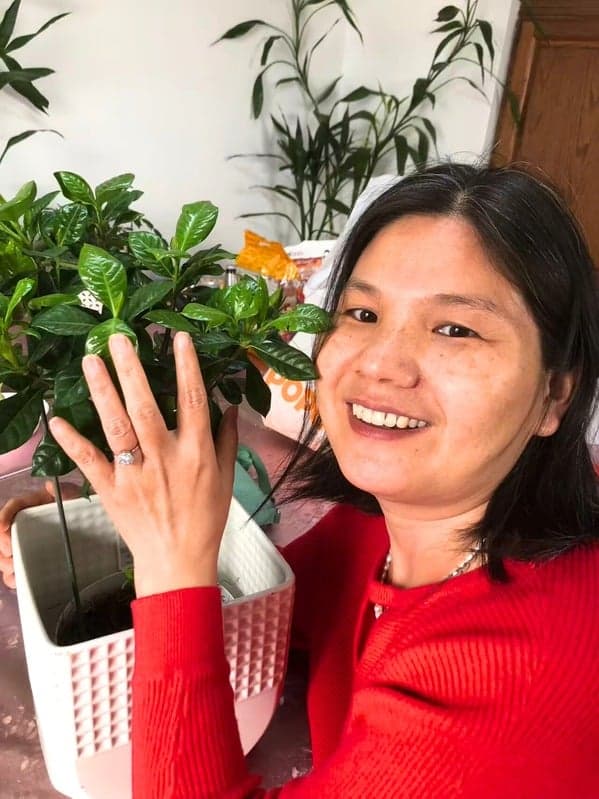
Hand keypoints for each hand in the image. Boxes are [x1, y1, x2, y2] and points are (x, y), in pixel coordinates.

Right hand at [0, 481, 81, 588]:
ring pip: (4, 553)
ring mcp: (27, 543)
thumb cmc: (85, 512)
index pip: (13, 507)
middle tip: (11, 552)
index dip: (4, 516)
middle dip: (2, 544)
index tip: (3, 527)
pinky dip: (13, 577)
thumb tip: (50, 485)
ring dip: (5, 561)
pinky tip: (19, 579)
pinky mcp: (31, 561)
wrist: (98, 531)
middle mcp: (26, 524)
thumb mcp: (78, 499)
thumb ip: (66, 492)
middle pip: (3, 533)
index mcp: (35, 506)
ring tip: (15, 567)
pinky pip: (14, 572)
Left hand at [49, 331, 238, 597]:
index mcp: (196, 453)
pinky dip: (73, 441)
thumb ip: (227, 440)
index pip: (192, 401)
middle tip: (118, 339)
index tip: (177, 337)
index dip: (186, 366)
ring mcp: (135, 475)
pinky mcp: (111, 491)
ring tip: (91, 361)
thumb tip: (230, 405)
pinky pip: (89, 462)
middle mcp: (165, 459)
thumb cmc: (205, 519)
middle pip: (146, 407)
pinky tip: (58, 418)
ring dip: (102, 392)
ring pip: (117, 427)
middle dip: (132, 370)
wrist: (178, 562)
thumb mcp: (225, 478)